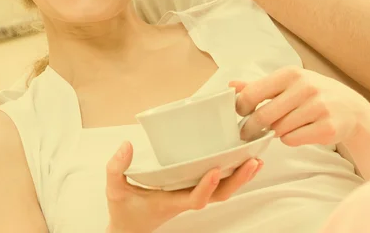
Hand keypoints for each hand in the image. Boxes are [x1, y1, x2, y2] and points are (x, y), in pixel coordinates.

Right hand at [106, 140, 262, 232]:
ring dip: (240, 177)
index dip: (206, 187)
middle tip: (252, 161)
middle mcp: (185, 199)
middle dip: (236, 180)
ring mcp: (190, 195)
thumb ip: (116, 168)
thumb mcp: (113, 190)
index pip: (194, 199)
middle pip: (218, 195)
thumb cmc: (124, 209)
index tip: (215, 170)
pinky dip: (232, 174)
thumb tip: (126, 145)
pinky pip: (217, 184)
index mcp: (170, 202)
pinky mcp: (192, 189)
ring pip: (221, 191)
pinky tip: (244, 160)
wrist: (129, 227)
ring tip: (256, 159)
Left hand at [231, 67, 369, 146]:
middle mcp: (304, 88)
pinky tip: (296, 132)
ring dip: (275, 132)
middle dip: (251, 128)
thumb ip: (258, 85)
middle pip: (264, 116)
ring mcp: (318, 108)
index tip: (240, 114)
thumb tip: (231, 85)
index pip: (253, 93)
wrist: (349, 106)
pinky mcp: (327, 128)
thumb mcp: (287, 82)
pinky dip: (290, 140)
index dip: (241, 107)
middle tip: (247, 133)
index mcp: (290, 74)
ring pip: (279, 130)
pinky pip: (294, 140)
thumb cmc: (311, 93)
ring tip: (281, 126)